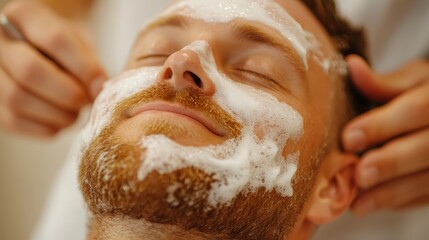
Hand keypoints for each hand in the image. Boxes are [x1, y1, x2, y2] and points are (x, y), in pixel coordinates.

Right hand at [0, 1, 106, 136]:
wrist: (44, 51)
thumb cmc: (67, 48)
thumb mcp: (82, 44)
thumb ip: (90, 63)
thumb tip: (98, 90)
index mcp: (24, 15)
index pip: (55, 40)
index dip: (84, 68)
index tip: (101, 85)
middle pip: (30, 71)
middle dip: (67, 94)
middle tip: (86, 101)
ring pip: (17, 99)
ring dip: (56, 114)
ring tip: (75, 113)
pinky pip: (14, 121)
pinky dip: (45, 127)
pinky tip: (61, 121)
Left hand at [342, 55, 428, 215]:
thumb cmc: (426, 91)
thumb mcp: (413, 79)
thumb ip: (383, 82)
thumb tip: (352, 67)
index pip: (417, 109)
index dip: (382, 125)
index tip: (349, 138)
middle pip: (427, 149)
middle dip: (391, 163)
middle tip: (359, 174)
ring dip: (393, 193)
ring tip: (359, 203)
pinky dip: (401, 201)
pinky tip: (372, 205)